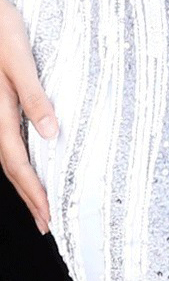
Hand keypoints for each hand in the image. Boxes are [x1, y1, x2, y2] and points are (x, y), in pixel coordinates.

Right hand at [0, 0, 58, 233]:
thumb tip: (51, 134)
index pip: (18, 162)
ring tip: (39, 201)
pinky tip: (28, 160)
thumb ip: (33, 94)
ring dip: (23, 181)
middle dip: (29, 196)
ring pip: (6, 154)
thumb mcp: (19, 57)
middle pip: (10, 165)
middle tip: (46, 223)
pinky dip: (17, 158)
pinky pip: (5, 139)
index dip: (33, 193)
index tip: (48, 218)